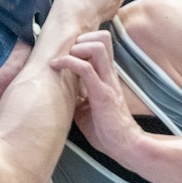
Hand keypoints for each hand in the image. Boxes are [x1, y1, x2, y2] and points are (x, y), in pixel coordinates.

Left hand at [51, 30, 137, 159]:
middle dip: (82, 37)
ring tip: (64, 58)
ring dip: (77, 47)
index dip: (84, 39)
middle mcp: (108, 74)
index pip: (101, 43)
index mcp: (106, 75)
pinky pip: (86, 68)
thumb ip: (77, 94)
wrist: (123, 145)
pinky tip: (57, 66)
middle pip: (103, 37)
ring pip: (97, 47)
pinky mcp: (102, 94)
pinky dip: (70, 62)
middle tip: (67, 51)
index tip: (67, 50)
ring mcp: (107, 82)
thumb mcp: (85, 107)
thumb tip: (58, 90)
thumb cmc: (106, 129)